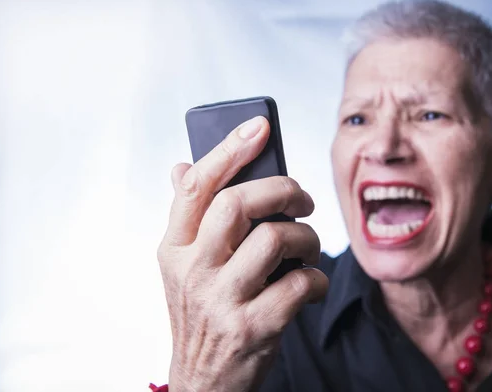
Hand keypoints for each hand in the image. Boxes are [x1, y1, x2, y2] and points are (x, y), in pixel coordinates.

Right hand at [157, 116, 328, 391]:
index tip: (260, 125)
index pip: (195, 186)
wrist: (203, 384)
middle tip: (301, 198)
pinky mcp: (252, 328)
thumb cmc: (202, 315)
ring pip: (275, 240)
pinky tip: (312, 285)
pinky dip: (317, 279)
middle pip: (238, 204)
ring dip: (306, 237)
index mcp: (174, 248)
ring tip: (309, 245)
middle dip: (282, 189)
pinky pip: (299, 285)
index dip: (228, 150)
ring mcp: (221, 300)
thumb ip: (189, 217)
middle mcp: (192, 270)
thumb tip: (181, 165)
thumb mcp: (183, 267)